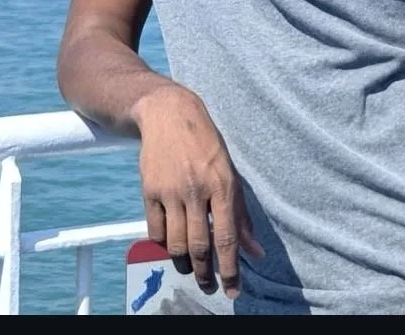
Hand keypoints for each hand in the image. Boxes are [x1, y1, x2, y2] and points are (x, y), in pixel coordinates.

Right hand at [134, 86, 262, 298]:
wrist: (169, 113)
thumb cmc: (205, 144)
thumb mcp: (230, 173)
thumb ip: (241, 214)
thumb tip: (255, 252)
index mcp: (222, 184)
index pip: (227, 237)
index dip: (230, 269)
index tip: (232, 290)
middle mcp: (197, 189)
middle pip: (199, 246)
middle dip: (205, 275)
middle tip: (209, 287)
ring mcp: (171, 191)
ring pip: (176, 244)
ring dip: (184, 264)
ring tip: (191, 269)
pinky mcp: (149, 190)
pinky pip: (156, 231)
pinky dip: (164, 245)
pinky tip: (172, 245)